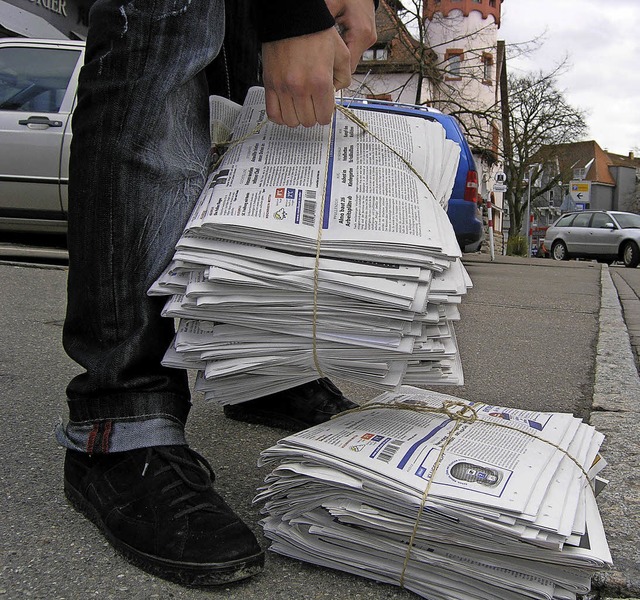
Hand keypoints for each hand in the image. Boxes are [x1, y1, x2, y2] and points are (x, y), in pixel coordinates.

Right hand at [262, 0, 376, 127]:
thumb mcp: (341, 53)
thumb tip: (336, 92)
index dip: (326, 114)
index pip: (324, 117)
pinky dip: (280, 117)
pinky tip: (287, 109)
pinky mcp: (270, 84)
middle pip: (308, 121)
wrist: (292, 18)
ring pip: (291, 121)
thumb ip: (343, 78)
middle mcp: (301, 87)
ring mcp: (283, 87)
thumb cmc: (316, 32)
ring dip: (297, 117)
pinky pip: (273, 113)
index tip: (325, 107)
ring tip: (300, 106)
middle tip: (314, 104)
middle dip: (313, 115)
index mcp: (320, 82)